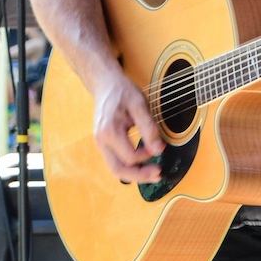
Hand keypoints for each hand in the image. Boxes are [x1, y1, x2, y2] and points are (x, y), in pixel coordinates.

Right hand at [92, 67, 165, 182]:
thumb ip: (149, 128)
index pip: (130, 156)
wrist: (106, 85)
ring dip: (135, 175)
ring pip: (115, 169)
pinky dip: (129, 168)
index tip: (160, 147)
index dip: (147, 155)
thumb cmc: (123, 92)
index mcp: (109, 131)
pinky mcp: (103, 144)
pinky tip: (142, 166)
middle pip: (118, 170)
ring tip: (152, 175)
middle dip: (140, 176)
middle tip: (159, 175)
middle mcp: (101, 141)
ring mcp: (100, 144)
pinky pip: (115, 162)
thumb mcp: (140, 105)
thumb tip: (159, 150)